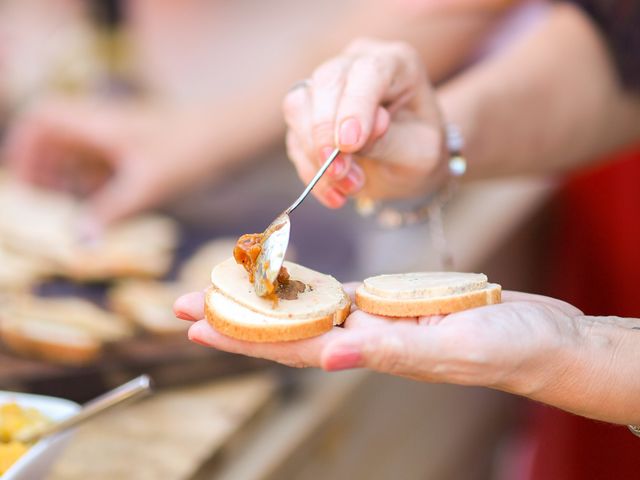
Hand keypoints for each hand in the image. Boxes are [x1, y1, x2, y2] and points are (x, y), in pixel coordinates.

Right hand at [5, 97, 216, 228]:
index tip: (22, 179)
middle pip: (56, 138)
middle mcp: (105, 127)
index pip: (44, 118)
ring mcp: (124, 138)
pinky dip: (95, 182)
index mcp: (98, 125)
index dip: (24, 144)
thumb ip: (110, 212)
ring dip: (69, 176)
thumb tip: (79, 242)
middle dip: (44, 167)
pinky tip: (100, 207)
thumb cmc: (188, 153)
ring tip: (66, 209)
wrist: (230, 138)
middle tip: (42, 202)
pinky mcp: (141, 151)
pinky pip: (105, 163)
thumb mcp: (146, 186)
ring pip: (81, 153)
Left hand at [173, 286, 584, 396]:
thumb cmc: (510, 346)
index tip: (196, 320)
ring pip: (307, 314)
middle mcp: (367, 341)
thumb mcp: (454, 345)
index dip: (244, 334)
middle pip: (288, 331)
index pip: (295, 346)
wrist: (544, 340)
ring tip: (225, 287)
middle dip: (235, 318)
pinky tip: (289, 281)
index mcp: (374, 352)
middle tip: (184, 303)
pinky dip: (307, 289)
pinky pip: (339, 298)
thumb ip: (392, 351)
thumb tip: (330, 356)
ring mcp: (378, 325)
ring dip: (263, 302)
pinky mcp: (394, 308)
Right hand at [282, 38, 447, 208]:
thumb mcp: (419, 154)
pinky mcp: (306, 113)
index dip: (355, 105)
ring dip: (315, 153)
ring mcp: (327, 86)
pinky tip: (335, 194)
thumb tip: (351, 132)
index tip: (350, 144)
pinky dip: (310, 171)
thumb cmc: (419, 153)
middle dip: (326, 132)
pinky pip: (294, 138)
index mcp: (398, 64)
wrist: (406, 165)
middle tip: (340, 173)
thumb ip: (389, 140)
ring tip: (348, 186)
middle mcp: (357, 64)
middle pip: (326, 81)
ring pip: (298, 105)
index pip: (369, 71)